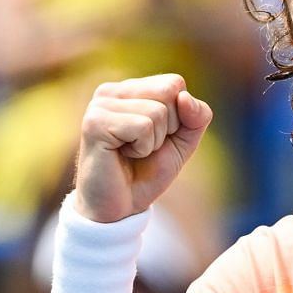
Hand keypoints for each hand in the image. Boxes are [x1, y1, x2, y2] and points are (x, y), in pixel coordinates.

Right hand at [73, 73, 212, 223]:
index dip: (179, 117)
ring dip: (153, 142)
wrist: (119, 208)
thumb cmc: (146, 173)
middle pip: (169, 93)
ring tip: (132, 153)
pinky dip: (142, 148)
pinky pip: (142, 127)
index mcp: (129, 89)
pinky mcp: (95, 123)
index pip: (174, 83)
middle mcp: (111, 91)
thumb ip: (196, 117)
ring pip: (157, 112)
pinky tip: (122, 155)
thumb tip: (185, 97)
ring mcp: (100, 105)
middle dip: (169, 128)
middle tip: (144, 148)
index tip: (157, 138)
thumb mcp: (183, 142)